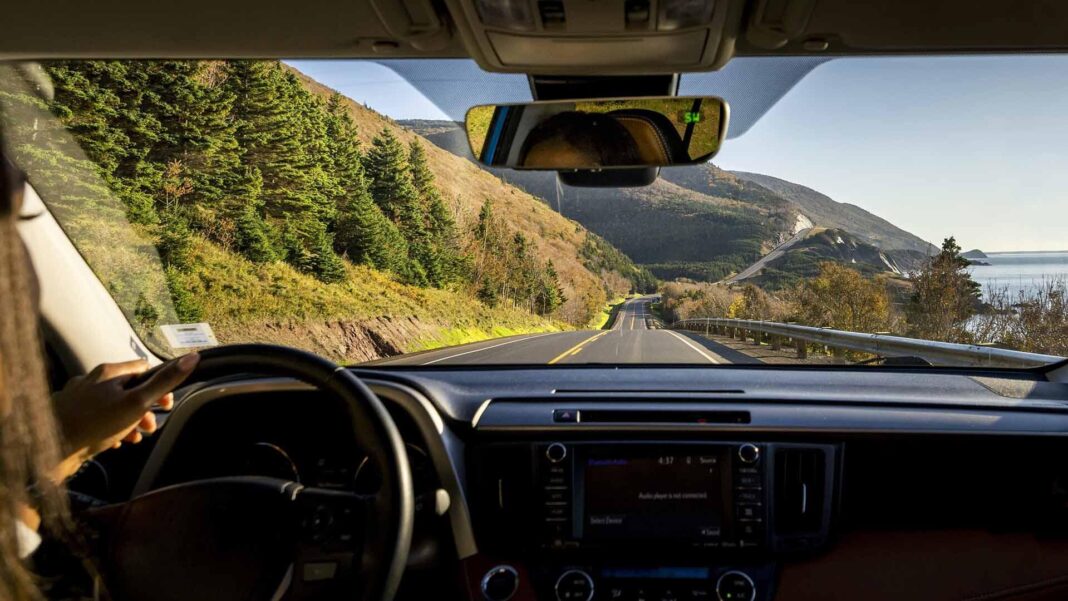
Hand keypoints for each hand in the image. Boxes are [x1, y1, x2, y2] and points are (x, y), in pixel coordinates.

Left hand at [51, 354, 199, 479]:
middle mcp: (91, 380)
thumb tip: (193, 357)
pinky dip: (109, 428)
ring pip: (112, 405)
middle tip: (151, 426)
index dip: (159, 387)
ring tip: (134, 438)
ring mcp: (77, 398)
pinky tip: (113, 442)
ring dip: (128, 421)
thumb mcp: (137, 403)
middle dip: (144, 408)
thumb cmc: (96, 425)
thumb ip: (164, 382)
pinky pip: (96, 419)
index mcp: (108, 372)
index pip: (144, 369)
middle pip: (128, 389)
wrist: (52, 450)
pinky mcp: (68, 416)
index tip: (166, 405)